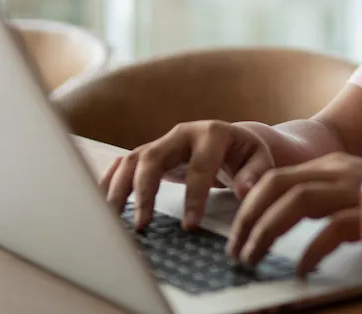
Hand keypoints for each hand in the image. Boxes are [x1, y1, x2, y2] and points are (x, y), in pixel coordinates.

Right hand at [100, 121, 274, 230]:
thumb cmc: (244, 153)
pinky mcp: (149, 154)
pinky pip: (124, 165)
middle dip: (145, 192)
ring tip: (110, 220)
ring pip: (132, 161)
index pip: (199, 167)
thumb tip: (245, 190)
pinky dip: (110, 182)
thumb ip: (256, 174)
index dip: (194, 197)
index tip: (190, 226)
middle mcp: (181, 135)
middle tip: (142, 224)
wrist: (229, 140)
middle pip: (153, 158)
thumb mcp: (260, 159)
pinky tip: (101, 203)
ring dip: (119, 189)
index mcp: (211, 134)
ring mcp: (161, 143)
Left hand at [227, 152, 361, 275]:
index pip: (277, 177)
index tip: (237, 233)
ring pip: (298, 200)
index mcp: (334, 166)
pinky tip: (303, 270)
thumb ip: (321, 201)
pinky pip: (333, 228)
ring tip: (254, 258)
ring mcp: (361, 188)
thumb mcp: (352, 196)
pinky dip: (312, 250)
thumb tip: (273, 225)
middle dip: (249, 217)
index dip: (249, 205)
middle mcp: (344, 171)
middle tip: (237, 250)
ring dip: (267, 231)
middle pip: (279, 185)